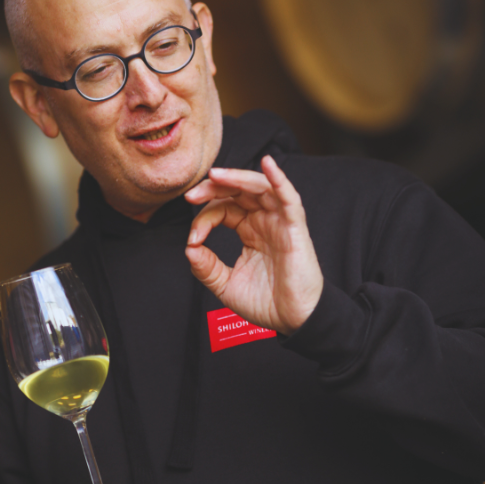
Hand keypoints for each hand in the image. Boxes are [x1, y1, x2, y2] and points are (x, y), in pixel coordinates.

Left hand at [183, 155, 321, 334]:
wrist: (293, 321)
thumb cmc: (266, 302)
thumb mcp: (225, 285)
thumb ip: (205, 267)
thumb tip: (189, 248)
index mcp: (249, 230)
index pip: (222, 210)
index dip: (203, 219)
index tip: (194, 240)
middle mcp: (264, 221)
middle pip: (238, 191)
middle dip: (213, 187)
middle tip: (192, 194)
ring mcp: (280, 222)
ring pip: (259, 187)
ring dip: (237, 178)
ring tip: (215, 175)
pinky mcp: (295, 228)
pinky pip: (289, 197)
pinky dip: (279, 178)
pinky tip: (268, 163)